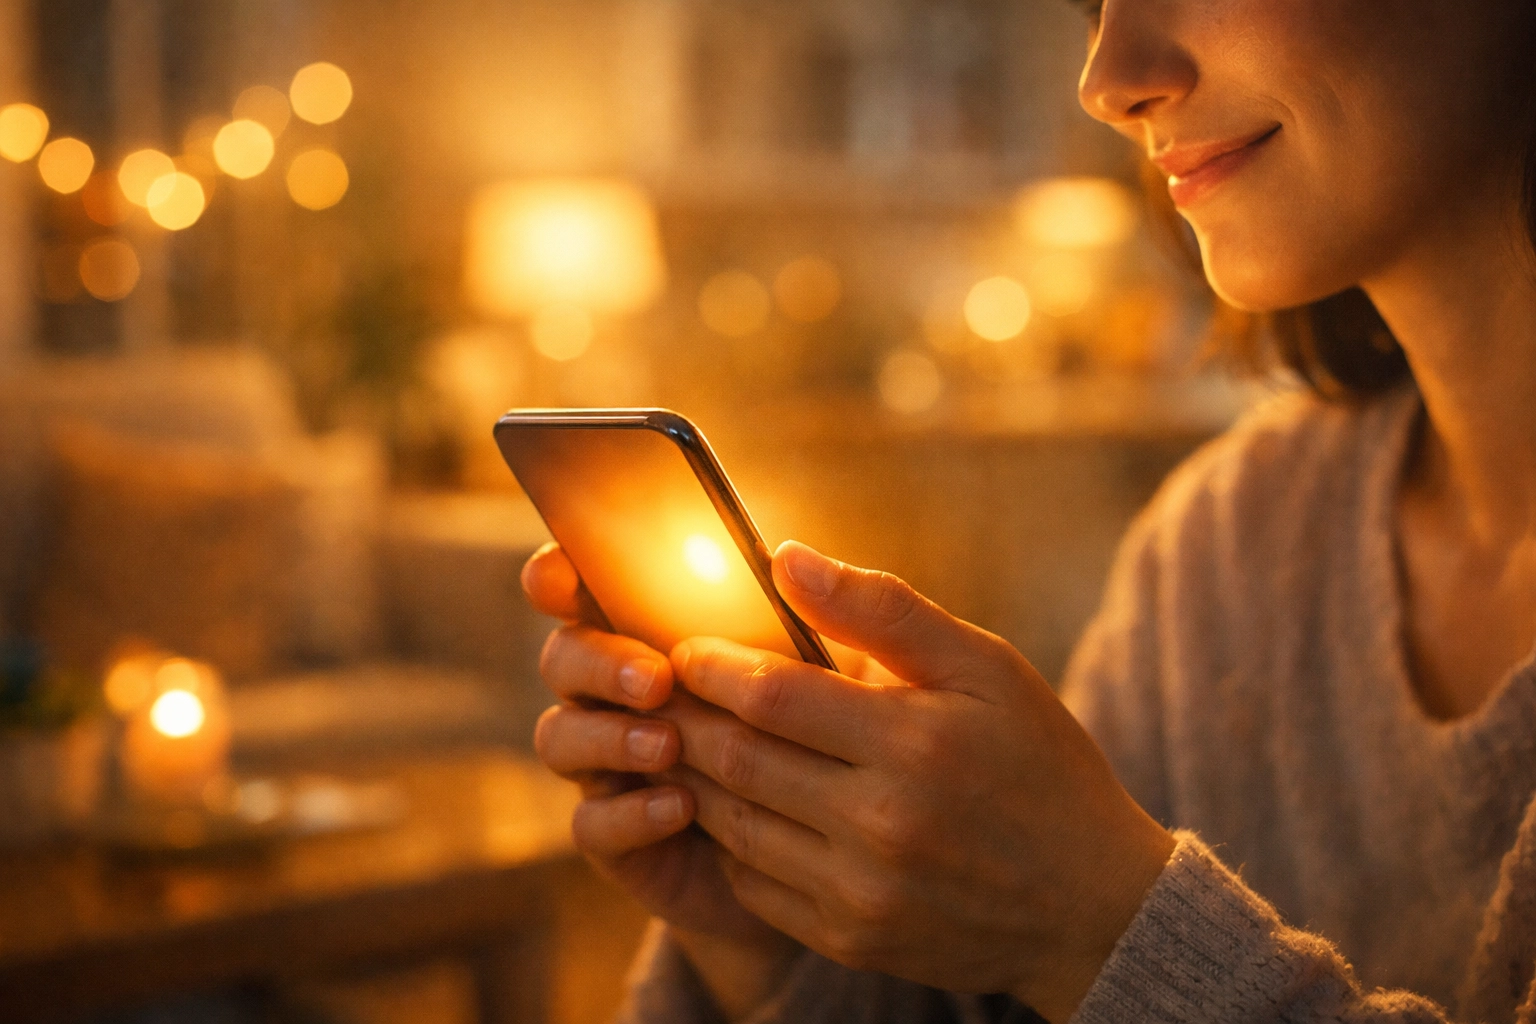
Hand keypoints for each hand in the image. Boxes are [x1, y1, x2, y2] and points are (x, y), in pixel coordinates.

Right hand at [522, 543, 799, 1017]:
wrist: (837, 851)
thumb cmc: (834, 734)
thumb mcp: (838, 668)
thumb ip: (816, 611)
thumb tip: (787, 558)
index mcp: (657, 630)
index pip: (583, 587)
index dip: (557, 576)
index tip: (559, 577)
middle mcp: (619, 691)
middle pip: (563, 657)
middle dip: (598, 661)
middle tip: (658, 679)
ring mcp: (610, 764)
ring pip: (559, 736)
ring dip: (608, 735)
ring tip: (670, 745)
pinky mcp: (619, 838)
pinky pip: (590, 823)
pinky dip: (628, 813)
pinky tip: (681, 808)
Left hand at [655, 541, 1174, 1023]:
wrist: (1092, 904)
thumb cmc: (1038, 764)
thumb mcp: (986, 667)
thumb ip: (883, 609)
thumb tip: (787, 556)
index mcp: (915, 744)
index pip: (771, 694)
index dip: (711, 664)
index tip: (687, 647)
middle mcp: (882, 825)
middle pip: (738, 760)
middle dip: (685, 718)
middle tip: (661, 690)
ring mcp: (862, 892)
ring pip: (733, 824)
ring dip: (694, 778)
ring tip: (681, 740)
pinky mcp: (851, 939)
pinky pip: (754, 885)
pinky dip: (728, 840)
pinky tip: (730, 805)